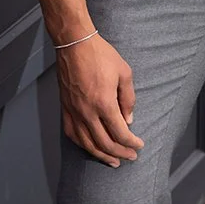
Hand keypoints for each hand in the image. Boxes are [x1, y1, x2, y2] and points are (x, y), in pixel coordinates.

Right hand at [55, 32, 144, 166]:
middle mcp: (87, 112)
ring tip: (113, 160)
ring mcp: (74, 111)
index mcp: (104, 103)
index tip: (139, 144)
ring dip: (102, 155)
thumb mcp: (124, 72)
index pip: (120, 133)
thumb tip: (128, 119)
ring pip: (87, 143)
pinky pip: (72, 133)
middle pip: (104, 143)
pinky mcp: (65, 107)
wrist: (74, 43)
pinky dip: (82, 144)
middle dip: (120, 152)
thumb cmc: (100, 54)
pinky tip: (90, 147)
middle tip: (130, 156)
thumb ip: (128, 98)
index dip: (132, 143)